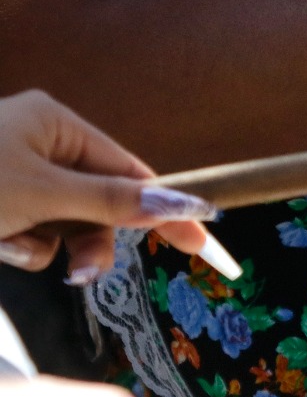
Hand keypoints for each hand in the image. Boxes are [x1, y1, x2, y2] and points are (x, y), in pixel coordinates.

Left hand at [0, 90, 214, 279]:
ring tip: (15, 248)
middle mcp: (39, 144)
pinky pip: (33, 230)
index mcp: (55, 123)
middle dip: (88, 238)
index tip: (197, 240)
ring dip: (48, 246)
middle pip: (96, 202)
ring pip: (64, 222)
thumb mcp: (41, 192)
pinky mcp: (0, 202)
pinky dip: (18, 244)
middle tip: (85, 272)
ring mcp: (17, 174)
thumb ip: (109, 200)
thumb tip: (176, 204)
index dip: (162, 206)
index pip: (126, 170)